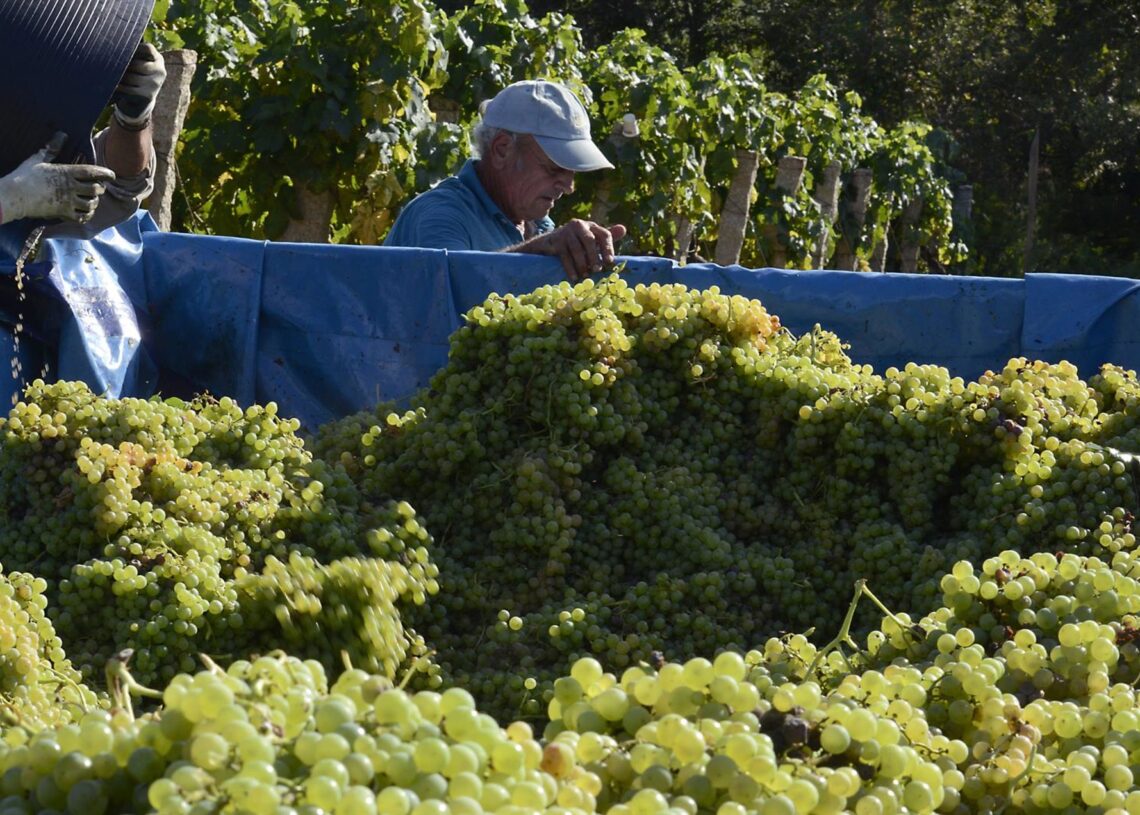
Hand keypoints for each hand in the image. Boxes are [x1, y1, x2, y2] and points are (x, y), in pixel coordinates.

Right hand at [0, 133, 116, 224]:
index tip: (113, 175)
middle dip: (100, 189)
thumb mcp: (38, 159)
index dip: (105, 173)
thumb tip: (62, 134)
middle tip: (98, 188)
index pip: (92, 172)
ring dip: (94, 203)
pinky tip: (83, 212)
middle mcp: (70, 187)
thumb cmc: (24, 176)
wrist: (13, 195)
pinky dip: (86, 216)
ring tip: (91, 201)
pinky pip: (82, 217)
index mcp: (66, 172)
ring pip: (91, 204)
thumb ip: (52, 148)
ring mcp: (67, 201)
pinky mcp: (62, 213)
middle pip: (96, 189)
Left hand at [112, 42, 166, 128]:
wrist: (141, 99)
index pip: (148, 48)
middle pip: (136, 64)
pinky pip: (129, 89)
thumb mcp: (139, 62)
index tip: (124, 50)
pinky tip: (115, 85)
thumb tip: (113, 49)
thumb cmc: (136, 74)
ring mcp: (156, 84)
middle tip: (113, 66)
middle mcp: (160, 71)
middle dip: (124, 66)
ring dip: (120, 77)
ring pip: (131, 77)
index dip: (135, 48)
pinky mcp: (149, 95)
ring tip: (115, 76)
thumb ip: (133, 53)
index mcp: (159, 59)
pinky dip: (120, 87)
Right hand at [532, 219, 628, 281]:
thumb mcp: (591, 240)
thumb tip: (623, 229)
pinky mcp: (556, 240)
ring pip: (577, 249)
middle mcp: (579, 225)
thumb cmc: (575, 243)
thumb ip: (605, 238)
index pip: (604, 234)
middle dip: (594, 256)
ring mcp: (566, 232)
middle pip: (590, 240)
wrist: (548, 243)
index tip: (610, 261)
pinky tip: (575, 277)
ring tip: (586, 276)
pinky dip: (570, 268)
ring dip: (582, 264)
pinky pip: (565, 255)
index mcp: (591, 226)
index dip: (608, 248)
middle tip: (597, 270)